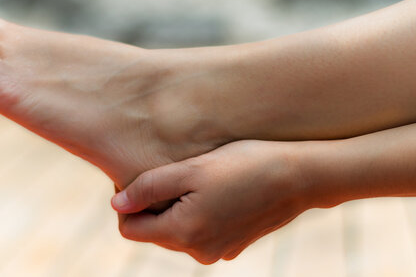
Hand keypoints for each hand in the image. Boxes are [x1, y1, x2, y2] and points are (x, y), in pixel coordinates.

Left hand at [111, 140, 340, 263]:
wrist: (299, 176)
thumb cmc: (245, 165)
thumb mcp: (191, 170)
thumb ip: (148, 188)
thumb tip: (117, 204)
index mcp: (184, 233)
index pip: (130, 229)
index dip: (129, 201)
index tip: (147, 176)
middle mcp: (198, 251)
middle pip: (154, 231)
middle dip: (155, 204)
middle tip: (177, 171)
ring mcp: (218, 250)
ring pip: (178, 230)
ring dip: (179, 207)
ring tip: (201, 179)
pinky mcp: (233, 244)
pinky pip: (201, 232)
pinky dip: (201, 213)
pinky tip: (220, 189)